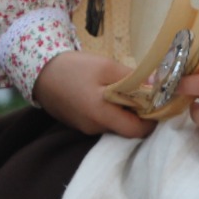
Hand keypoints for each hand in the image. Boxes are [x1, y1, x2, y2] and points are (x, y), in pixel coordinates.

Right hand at [34, 50, 155, 138]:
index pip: (136, 131)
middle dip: (139, 115)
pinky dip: (111, 112)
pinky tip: (110, 95)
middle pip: (126, 129)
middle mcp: (93, 127)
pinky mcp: (79, 124)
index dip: (151, 120)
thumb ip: (133, 78)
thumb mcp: (107, 66)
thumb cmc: (74, 68)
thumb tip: (156, 86)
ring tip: (127, 92)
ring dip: (124, 112)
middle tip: (146, 95)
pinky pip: (102, 122)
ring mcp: (84, 128)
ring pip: (115, 126)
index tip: (158, 104)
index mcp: (100, 114)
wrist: (40, 71)